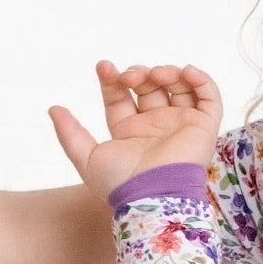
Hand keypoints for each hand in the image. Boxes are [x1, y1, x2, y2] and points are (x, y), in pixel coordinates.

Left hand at [49, 61, 220, 202]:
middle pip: (149, 86)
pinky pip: (209, 97)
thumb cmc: (121, 183)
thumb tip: (53, 108)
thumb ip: (69, 133)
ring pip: (178, 87)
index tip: (104, 67)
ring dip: (167, 72)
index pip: (121, 96)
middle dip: (139, 73)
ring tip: (156, 75)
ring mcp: (180, 124)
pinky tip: (186, 72)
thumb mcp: (86, 157)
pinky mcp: (203, 127)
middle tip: (130, 76)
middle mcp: (155, 126)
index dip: (112, 80)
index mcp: (129, 132)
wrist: (153, 196)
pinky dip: (201, 80)